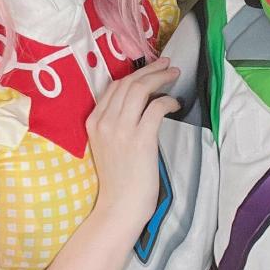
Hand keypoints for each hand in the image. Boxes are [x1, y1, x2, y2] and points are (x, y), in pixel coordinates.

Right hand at [85, 56, 179, 228]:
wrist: (119, 206)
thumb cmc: (118, 179)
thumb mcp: (106, 145)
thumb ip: (114, 123)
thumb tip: (139, 102)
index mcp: (93, 122)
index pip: (114, 87)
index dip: (135, 73)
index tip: (151, 68)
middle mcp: (104, 122)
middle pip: (128, 83)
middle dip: (150, 69)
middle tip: (167, 63)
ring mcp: (121, 130)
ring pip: (141, 90)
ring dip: (160, 78)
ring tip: (174, 75)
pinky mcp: (141, 139)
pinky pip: (156, 107)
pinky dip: (168, 100)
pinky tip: (175, 103)